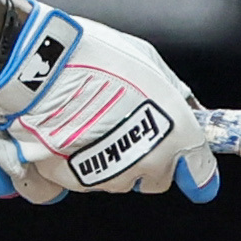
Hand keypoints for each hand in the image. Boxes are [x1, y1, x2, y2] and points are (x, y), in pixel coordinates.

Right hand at [0, 5, 220, 203]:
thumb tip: (187, 107)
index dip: (194, 170)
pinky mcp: (72, 182)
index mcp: (176, 136)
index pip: (199, 174)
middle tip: (125, 127)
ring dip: (109, 160)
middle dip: (145, 159)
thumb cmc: (98, 58)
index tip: (193, 172)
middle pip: (155, 178)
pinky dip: (73, 165)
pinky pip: (81, 181)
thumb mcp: (150, 63)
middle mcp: (147, 163)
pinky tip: (64, 137)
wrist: (41, 68)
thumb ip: (173, 94)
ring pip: (117, 180)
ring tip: (89, 124)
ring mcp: (108, 177)